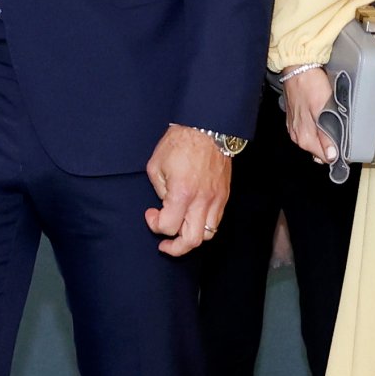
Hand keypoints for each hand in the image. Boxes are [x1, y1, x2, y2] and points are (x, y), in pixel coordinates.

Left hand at [145, 125, 232, 255]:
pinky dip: (203, 226)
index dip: (155, 224)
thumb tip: (165, 205)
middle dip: (175, 247)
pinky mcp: (224, 195)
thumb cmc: (179, 143)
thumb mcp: (156, 166)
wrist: (206, 128)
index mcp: (182, 193)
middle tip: (164, 243)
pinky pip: (216, 221)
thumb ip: (159, 191)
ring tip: (180, 231)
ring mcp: (216, 199)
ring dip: (191, 237)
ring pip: (207, 235)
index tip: (150, 213)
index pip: (168, 227)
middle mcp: (202, 200)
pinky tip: (192, 219)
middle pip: (192, 241)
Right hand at [282, 67, 337, 165]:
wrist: (297, 68)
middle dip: (331, 144)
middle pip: (319, 150)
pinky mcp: (294, 120)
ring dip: (324, 135)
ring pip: (314, 141)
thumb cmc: (310, 85)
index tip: (345, 143)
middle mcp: (297, 136)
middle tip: (341, 128)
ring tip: (332, 120)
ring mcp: (294, 128)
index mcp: (304, 137)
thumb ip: (327, 136)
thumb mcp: (323, 110)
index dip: (337, 152)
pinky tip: (321, 116)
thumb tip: (332, 155)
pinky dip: (316, 127)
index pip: (325, 157)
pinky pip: (308, 131)